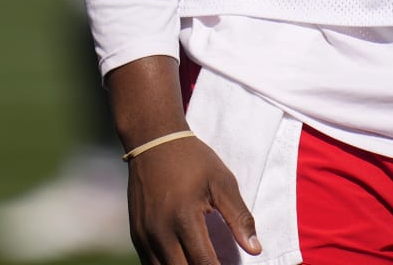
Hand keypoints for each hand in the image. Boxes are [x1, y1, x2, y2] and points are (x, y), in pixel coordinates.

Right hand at [126, 134, 259, 263]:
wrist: (153, 141)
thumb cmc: (193, 160)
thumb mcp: (222, 182)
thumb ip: (239, 217)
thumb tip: (255, 250)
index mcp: (184, 218)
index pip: (204, 263)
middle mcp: (160, 232)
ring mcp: (145, 235)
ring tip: (200, 262)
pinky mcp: (137, 235)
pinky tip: (183, 261)